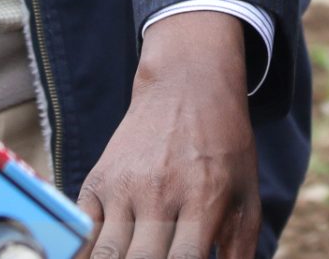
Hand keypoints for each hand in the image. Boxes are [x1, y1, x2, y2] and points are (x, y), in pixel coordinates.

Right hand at [80, 11, 258, 258]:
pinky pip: (81, 234)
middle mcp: (160, 193)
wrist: (185, 86)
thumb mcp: (247, 194)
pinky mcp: (97, 182)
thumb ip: (240, 249)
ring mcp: (124, 187)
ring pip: (107, 255)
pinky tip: (99, 258)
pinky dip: (84, 254)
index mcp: (203, 198)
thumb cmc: (223, 148)